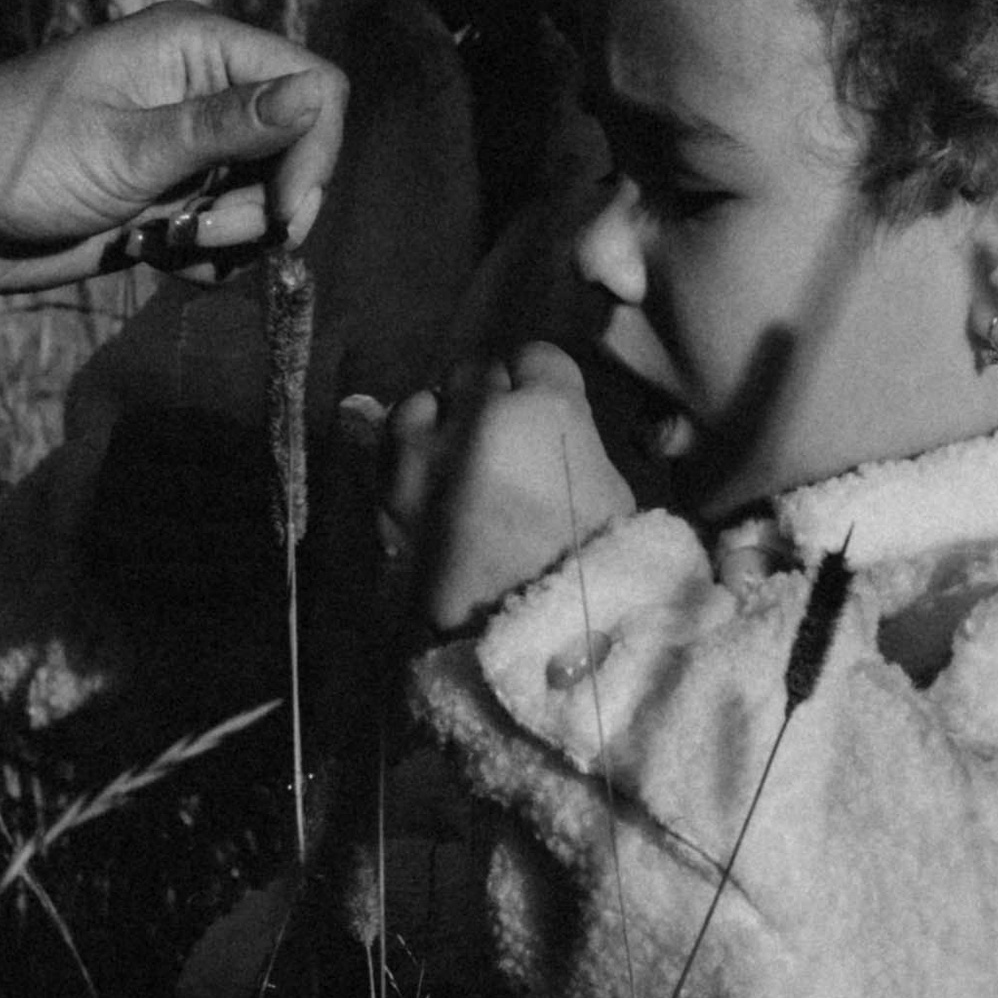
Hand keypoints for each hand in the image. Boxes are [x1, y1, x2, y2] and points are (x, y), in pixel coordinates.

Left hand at [0, 6, 345, 298]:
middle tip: (202, 236)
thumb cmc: (12, 159)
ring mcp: (183, 149)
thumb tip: (320, 93)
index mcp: (195, 47)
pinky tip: (157, 257)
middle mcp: (199, 90)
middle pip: (298, 149)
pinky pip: (227, 233)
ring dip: (233, 235)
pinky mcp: (163, 199)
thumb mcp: (128, 146)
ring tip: (165, 244)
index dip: (315, 153)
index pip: (315, 86)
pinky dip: (209, 256)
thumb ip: (230, 125)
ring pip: (265, 198)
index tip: (284, 216)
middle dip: (268, 205)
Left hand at [380, 342, 632, 635]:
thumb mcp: (610, 489)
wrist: (540, 639)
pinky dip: (403, 464)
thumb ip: (572, 443)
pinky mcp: (390, 496)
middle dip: (487, 399)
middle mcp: (480, 414)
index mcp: (549, 408)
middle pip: (476, 375)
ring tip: (448, 458)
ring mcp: (428, 452)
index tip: (539, 406)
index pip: (536, 358)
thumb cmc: (597, 566)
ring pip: (419, 406)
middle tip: (498, 439)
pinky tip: (423, 490)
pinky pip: (387, 455)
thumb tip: (550, 438)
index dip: (538, 383)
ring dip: (435, 423)